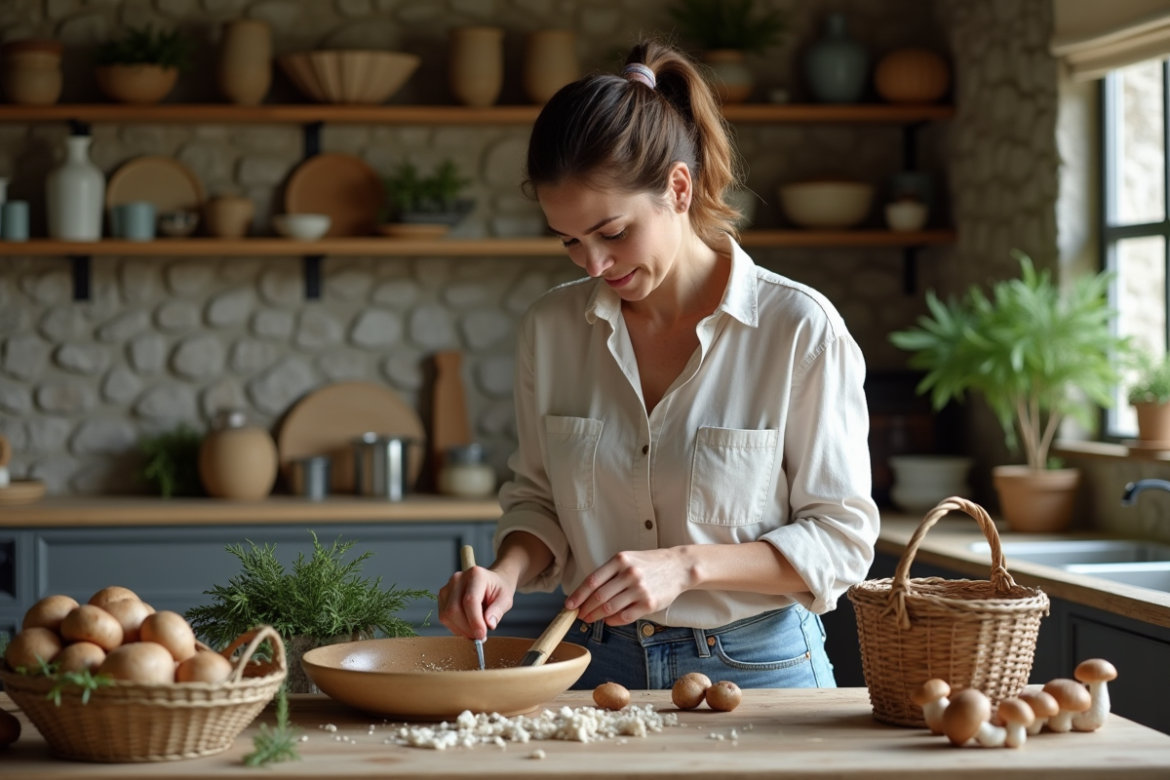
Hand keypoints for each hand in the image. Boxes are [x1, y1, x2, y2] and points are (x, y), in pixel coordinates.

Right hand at [437, 565, 515, 640]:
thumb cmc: (498, 589)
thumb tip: (489, 624)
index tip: (482, 635)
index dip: (474, 621)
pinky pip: (444, 617)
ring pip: (447, 615)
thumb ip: (497, 611)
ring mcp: (447, 587)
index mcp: (476, 575)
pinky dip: (456, 627)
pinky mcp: (443, 597)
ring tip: (475, 630)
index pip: (470, 601)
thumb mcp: (505, 599)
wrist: (492, 582)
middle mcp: (458, 579)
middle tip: (480, 636)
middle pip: (454, 610)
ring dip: (461, 629)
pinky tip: (467, 626)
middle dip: (467, 628)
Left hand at [566, 548, 690, 625]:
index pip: (592, 581)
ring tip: (590, 619)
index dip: (578, 596)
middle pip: (598, 597)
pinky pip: (625, 616)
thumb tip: (587, 593)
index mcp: (620, 560)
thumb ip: (609, 573)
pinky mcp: (649, 604)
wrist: (678, 567)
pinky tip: (608, 620)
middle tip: (578, 615)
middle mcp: (629, 574)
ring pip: (609, 608)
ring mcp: (640, 589)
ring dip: (596, 616)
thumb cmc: (649, 564)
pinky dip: (613, 621)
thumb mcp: (628, 559)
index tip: (569, 605)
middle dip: (585, 609)